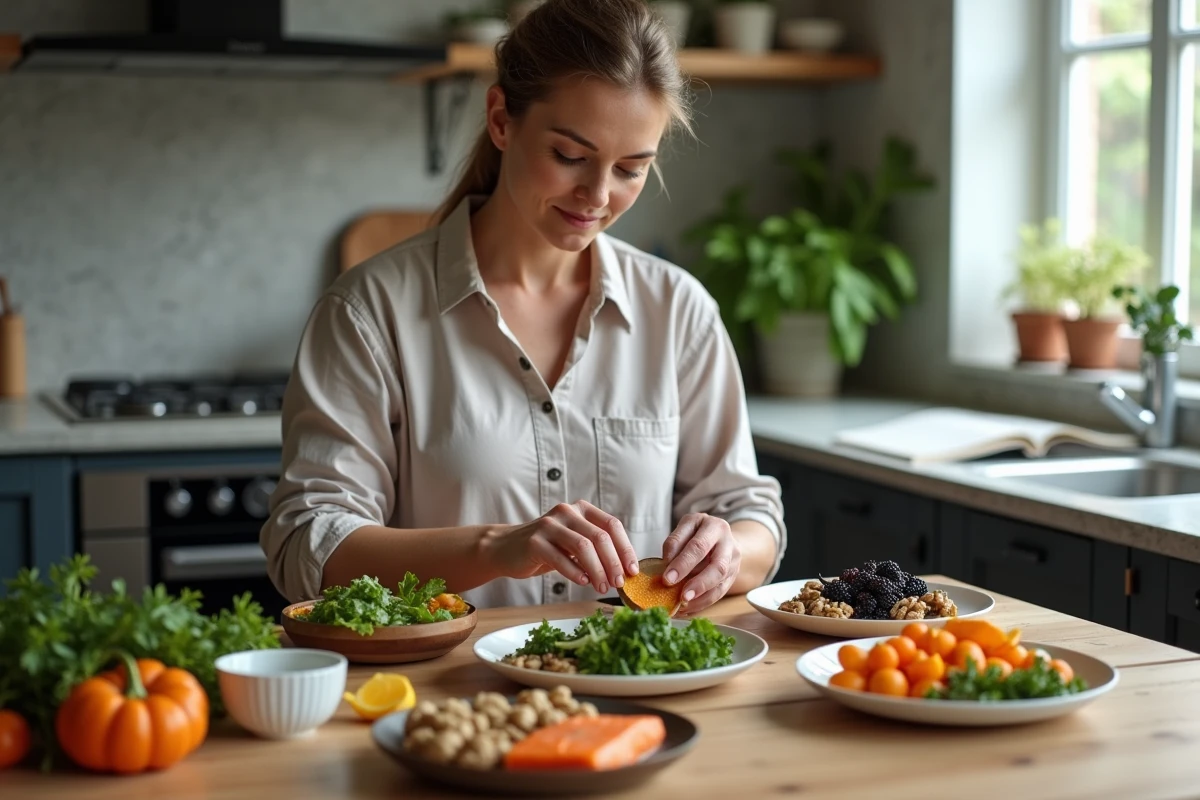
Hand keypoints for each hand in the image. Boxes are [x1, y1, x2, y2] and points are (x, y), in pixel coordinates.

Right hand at [488, 500, 637, 593]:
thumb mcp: (574, 543)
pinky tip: (583, 582)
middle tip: (619, 583)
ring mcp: (549, 524)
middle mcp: (567, 512)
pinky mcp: (534, 541)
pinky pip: (560, 558)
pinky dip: (575, 572)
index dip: (625, 549)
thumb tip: (625, 571)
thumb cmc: (547, 549)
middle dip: (613, 563)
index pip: (612, 525)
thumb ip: (596, 550)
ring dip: (597, 570)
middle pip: (600, 537)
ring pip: (583, 546)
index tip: (633, 571)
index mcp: (582, 509)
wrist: (506, 549)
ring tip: (602, 587)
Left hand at [661, 513, 740, 612]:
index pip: (698, 546)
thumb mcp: (684, 530)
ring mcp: (733, 560)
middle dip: (698, 583)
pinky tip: (688, 608)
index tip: (667, 579)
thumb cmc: (696, 533)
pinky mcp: (733, 575)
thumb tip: (666, 566)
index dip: (682, 563)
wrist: (721, 537)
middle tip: (681, 597)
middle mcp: (727, 542)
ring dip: (701, 596)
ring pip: (721, 582)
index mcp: (712, 526)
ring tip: (683, 606)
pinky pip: (720, 592)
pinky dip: (703, 602)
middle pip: (717, 566)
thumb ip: (674, 545)